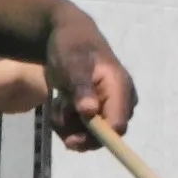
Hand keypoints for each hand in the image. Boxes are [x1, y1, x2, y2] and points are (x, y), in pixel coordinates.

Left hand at [40, 20, 134, 144]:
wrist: (68, 38)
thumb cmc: (71, 46)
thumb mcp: (72, 63)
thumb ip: (81, 87)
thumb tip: (90, 112)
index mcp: (121, 89)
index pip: (117, 125)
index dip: (96, 137)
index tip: (70, 138)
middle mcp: (120, 103)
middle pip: (104, 137)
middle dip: (77, 132)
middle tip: (57, 115)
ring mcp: (109, 109)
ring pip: (90, 137)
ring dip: (68, 126)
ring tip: (57, 104)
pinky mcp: (99, 113)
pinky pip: (84, 132)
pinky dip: (67, 124)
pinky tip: (60, 106)